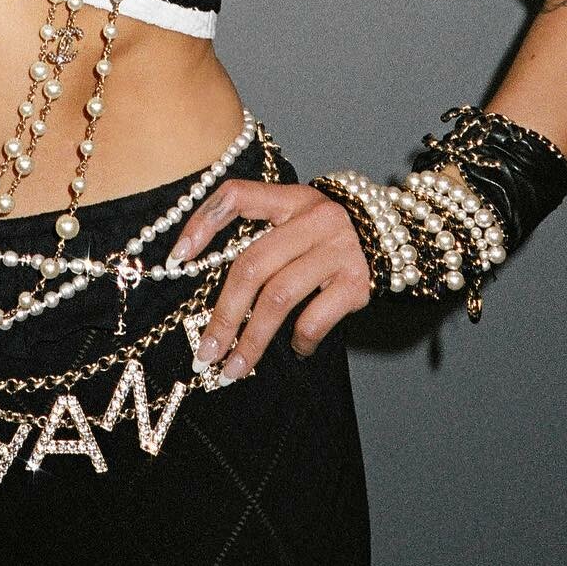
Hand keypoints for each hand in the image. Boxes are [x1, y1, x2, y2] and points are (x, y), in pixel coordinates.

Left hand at [167, 178, 373, 379]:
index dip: (203, 222)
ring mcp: (337, 249)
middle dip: (224, 315)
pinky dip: (298, 340)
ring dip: (252, 340)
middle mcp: (313, 218)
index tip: (177, 259)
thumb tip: (200, 276)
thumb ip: (258, 238)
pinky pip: (315, 318)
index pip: (236, 197)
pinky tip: (295, 349)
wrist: (389, 237)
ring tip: (233, 368)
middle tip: (205, 353)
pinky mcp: (357, 282)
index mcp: (288, 198)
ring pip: (279, 297)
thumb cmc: (322, 237)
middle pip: (253, 265)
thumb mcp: (292, 220)